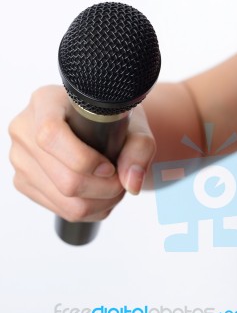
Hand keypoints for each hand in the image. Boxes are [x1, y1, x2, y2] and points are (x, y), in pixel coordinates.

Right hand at [9, 85, 155, 221]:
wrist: (98, 129)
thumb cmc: (112, 122)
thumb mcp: (133, 126)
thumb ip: (139, 149)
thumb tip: (131, 183)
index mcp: (45, 102)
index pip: (51, 134)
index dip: (85, 159)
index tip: (110, 166)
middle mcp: (25, 129)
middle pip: (64, 179)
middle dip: (104, 189)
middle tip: (121, 181)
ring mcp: (21, 159)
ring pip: (65, 201)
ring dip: (100, 202)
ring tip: (113, 187)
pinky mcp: (24, 182)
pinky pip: (61, 211)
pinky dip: (89, 209)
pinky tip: (98, 193)